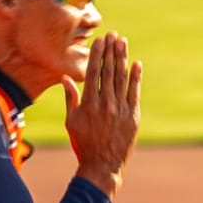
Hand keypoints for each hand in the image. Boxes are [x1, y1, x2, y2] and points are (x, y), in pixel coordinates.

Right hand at [62, 33, 141, 198]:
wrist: (102, 166)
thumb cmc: (83, 144)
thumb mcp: (71, 122)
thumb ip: (70, 98)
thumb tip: (65, 78)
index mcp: (89, 103)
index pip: (94, 72)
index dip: (98, 54)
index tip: (100, 40)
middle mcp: (105, 104)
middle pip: (109, 71)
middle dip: (111, 51)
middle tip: (113, 35)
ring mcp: (120, 110)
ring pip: (122, 78)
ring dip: (122, 59)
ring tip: (123, 43)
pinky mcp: (133, 117)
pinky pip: (135, 93)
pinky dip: (136, 78)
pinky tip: (136, 64)